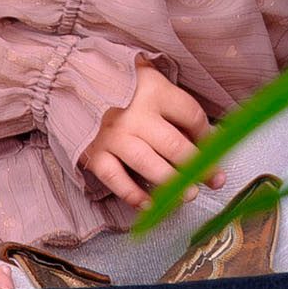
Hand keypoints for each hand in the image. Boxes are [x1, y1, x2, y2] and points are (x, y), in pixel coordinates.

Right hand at [78, 62, 209, 210]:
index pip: (190, 115)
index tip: (215, 149)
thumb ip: (178, 111)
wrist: (72, 83)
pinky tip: (149, 205)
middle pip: (173, 144)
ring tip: (189, 195)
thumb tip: (211, 140)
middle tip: (213, 181)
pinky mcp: (96, 152)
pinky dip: (133, 194)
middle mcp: (133, 113)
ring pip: (148, 164)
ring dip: (172, 182)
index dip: (207, 135)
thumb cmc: (123, 87)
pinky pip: (116, 179)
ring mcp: (113, 135)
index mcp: (153, 90)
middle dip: (198, 166)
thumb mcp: (153, 85)